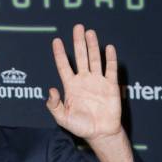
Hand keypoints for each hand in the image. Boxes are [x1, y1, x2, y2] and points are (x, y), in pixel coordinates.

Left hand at [46, 24, 121, 142]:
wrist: (100, 133)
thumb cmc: (81, 127)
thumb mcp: (63, 119)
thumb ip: (54, 106)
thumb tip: (51, 90)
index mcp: (71, 87)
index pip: (64, 66)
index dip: (60, 54)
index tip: (56, 41)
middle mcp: (84, 81)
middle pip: (80, 57)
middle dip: (78, 42)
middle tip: (77, 27)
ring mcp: (98, 81)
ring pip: (95, 59)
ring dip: (92, 46)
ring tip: (90, 32)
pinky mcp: (111, 85)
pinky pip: (111, 69)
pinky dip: (110, 59)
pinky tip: (108, 48)